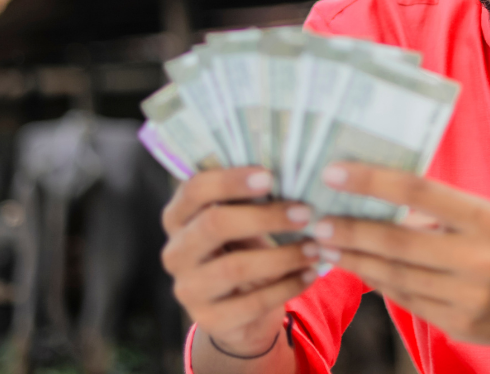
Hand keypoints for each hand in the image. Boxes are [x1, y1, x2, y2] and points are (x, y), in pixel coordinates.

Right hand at [161, 168, 318, 353]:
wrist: (237, 308)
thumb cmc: (242, 245)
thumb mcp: (239, 219)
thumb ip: (250, 198)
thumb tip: (292, 170)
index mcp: (178, 216)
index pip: (195, 190)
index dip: (231, 181)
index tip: (270, 177)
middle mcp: (175, 252)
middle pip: (214, 225)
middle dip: (264, 217)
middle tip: (305, 212)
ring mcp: (188, 289)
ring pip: (235, 267)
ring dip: (282, 255)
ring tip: (314, 247)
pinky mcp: (209, 320)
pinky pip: (251, 303)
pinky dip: (286, 286)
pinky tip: (309, 274)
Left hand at [310, 163, 489, 345]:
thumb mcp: (480, 211)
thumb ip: (434, 208)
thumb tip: (373, 196)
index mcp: (482, 217)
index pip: (418, 191)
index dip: (372, 181)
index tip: (334, 172)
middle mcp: (477, 258)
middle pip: (399, 242)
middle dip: (352, 231)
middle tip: (317, 221)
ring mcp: (469, 297)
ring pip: (397, 276)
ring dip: (355, 260)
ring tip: (326, 245)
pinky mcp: (461, 325)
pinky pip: (407, 300)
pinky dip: (378, 282)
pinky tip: (358, 267)